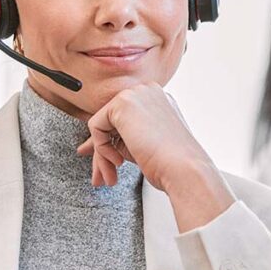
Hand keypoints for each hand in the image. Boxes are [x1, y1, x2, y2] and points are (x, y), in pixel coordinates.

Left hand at [76, 83, 207, 190]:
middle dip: (102, 152)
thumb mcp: (140, 146)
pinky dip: (102, 148)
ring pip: (101, 124)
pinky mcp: (122, 102)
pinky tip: (118, 161)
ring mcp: (136, 94)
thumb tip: (87, 146)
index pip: (122, 118)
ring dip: (102, 155)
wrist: (183, 170)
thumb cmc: (169, 164)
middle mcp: (147, 91)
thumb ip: (118, 139)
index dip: (110, 141)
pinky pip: (96, 127)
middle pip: (110, 120)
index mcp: (157, 100)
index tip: (105, 162)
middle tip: (101, 178)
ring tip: (110, 177)